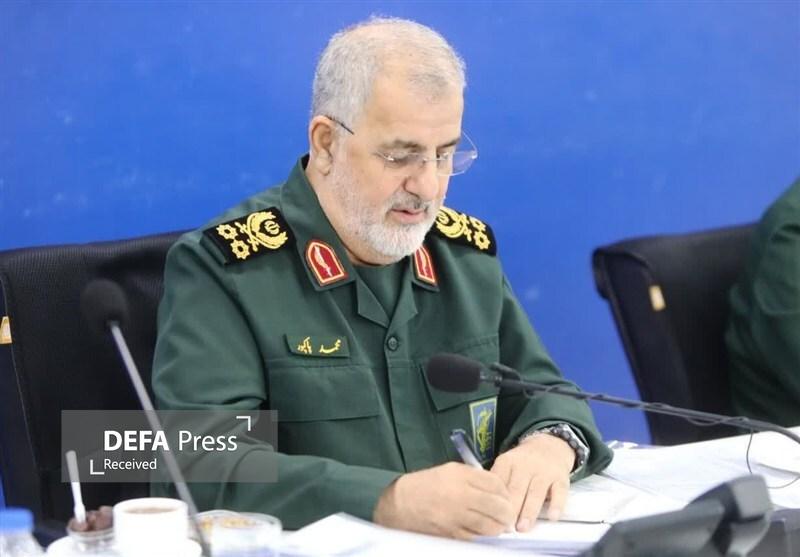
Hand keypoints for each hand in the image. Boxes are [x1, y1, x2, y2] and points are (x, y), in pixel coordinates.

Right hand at [373, 462, 514, 539]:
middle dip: (507, 511)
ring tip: (499, 524)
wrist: (402, 504)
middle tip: (508, 513)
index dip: (505, 491)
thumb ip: (475, 477)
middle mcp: (461, 496)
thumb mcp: (451, 471)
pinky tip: (483, 530)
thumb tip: (498, 490)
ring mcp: (457, 517)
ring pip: (491, 526)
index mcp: (461, 476)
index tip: (506, 496)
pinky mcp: (453, 534)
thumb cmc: (427, 484)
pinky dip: (484, 535)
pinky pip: (477, 537)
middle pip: (498, 506)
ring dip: (499, 526)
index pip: (495, 484)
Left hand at [490, 433, 573, 531]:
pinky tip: (552, 517)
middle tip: (505, 527)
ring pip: (536, 492)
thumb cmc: (523, 463)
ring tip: (522, 528)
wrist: (549, 445)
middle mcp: (525, 465)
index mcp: (507, 462)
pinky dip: (556, 505)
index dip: (494, 499)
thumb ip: (498, 483)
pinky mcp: (561, 478)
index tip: (491, 516)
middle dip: (511, 508)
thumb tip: (487, 508)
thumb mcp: (507, 465)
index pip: (499, 481)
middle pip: (516, 488)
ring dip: (528, 511)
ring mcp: (544, 471)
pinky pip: (559, 492)